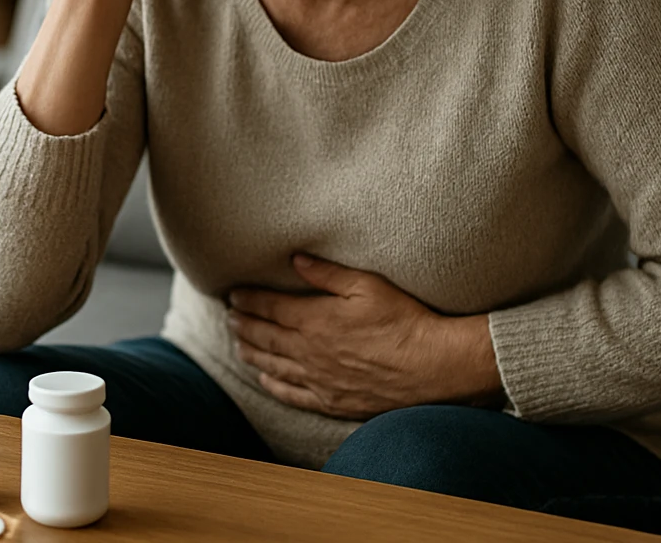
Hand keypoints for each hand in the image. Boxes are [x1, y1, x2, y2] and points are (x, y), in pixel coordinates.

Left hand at [226, 254, 504, 419]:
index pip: (270, 307)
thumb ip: (326, 273)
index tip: (233, 294)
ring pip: (274, 365)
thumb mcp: (366, 285)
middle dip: (243, 324)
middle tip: (228, 316)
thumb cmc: (404, 320)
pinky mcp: (333, 401)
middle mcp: (309, 353)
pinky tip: (264, 379)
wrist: (432, 367)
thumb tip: (295, 258)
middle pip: (266, 337)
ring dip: (252, 353)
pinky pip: (293, 395)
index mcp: (314, 320)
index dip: (249, 300)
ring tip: (237, 344)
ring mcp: (319, 380)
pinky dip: (274, 385)